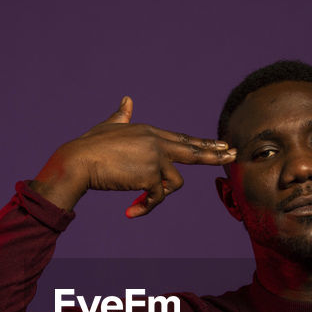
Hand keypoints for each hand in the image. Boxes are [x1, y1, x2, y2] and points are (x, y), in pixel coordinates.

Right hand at [32, 96, 237, 216]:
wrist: (78, 161)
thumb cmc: (89, 147)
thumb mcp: (109, 127)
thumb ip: (122, 116)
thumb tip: (128, 99)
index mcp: (149, 131)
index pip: (182, 139)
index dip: (201, 143)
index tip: (221, 145)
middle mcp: (156, 142)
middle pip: (193, 151)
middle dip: (214, 155)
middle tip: (234, 155)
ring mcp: (156, 157)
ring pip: (174, 183)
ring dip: (156, 196)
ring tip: (136, 203)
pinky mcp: (151, 174)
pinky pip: (158, 197)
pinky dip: (145, 207)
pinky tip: (131, 212)